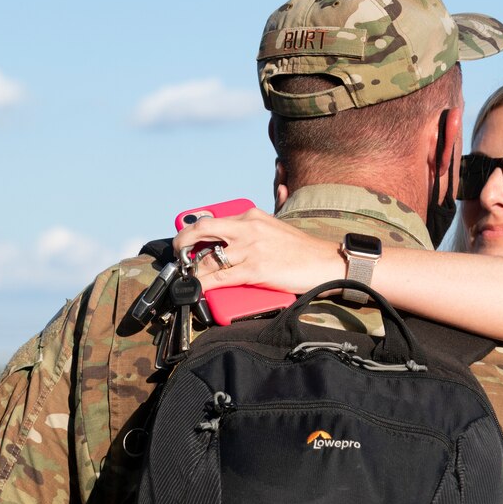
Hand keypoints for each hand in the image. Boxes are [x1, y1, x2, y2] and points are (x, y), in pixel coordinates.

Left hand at [172, 208, 342, 293]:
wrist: (325, 262)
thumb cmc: (300, 249)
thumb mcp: (273, 225)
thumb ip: (253, 224)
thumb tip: (231, 226)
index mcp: (250, 216)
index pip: (211, 220)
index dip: (191, 231)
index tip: (183, 242)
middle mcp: (248, 227)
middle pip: (202, 230)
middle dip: (182, 244)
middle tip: (177, 256)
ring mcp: (251, 248)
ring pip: (208, 258)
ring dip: (192, 270)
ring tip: (187, 278)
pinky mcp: (255, 269)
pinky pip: (220, 277)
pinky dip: (204, 283)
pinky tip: (198, 288)